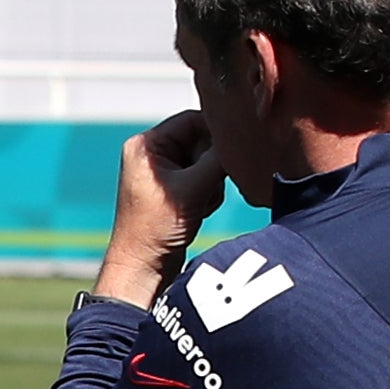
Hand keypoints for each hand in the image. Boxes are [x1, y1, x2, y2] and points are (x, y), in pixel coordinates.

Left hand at [94, 108, 227, 301]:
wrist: (143, 267)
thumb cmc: (157, 228)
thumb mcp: (193, 189)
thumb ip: (219, 159)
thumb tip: (246, 137)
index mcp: (145, 145)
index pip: (192, 120)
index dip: (216, 135)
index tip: (234, 151)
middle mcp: (151, 154)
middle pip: (202, 141)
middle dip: (212, 166)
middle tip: (205, 190)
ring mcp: (162, 173)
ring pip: (207, 162)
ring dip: (212, 184)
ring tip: (198, 205)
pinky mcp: (173, 190)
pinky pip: (204, 179)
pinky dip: (208, 194)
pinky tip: (197, 212)